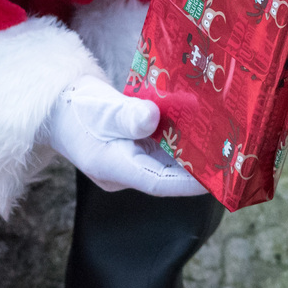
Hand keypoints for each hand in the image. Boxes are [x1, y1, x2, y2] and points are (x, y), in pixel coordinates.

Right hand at [41, 75, 209, 196]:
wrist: (57, 105)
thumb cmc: (74, 107)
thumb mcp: (98, 107)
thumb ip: (125, 115)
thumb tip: (152, 117)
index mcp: (113, 167)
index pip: (157, 182)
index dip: (188, 182)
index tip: (215, 177)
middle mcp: (126, 171)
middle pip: (168, 175)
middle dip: (198, 168)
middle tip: (230, 158)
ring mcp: (132, 162)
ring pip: (168, 163)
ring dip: (193, 154)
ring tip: (224, 144)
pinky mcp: (136, 150)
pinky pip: (163, 151)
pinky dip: (181, 142)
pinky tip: (203, 131)